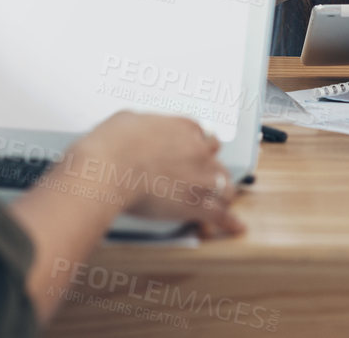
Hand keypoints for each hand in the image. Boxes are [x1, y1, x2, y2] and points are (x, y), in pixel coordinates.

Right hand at [66, 113, 243, 237]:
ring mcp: (201, 177)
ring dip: (222, 192)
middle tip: (203, 175)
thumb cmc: (113, 144)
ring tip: (221, 200)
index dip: (196, 144)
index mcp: (184, 127)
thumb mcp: (127, 119)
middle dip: (210, 167)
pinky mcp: (196, 205)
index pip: (201, 134)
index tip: (191, 151)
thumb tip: (136, 130)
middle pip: (216, 158)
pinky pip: (220, 215)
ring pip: (224, 185)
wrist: (111, 168)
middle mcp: (198, 149)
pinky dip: (229, 222)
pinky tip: (237, 227)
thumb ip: (142, 125)